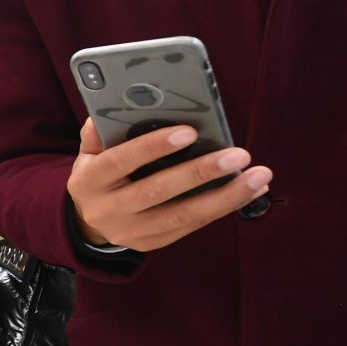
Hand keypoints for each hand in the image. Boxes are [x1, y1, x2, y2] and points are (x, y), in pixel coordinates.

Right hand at [67, 119, 270, 252]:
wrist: (87, 220)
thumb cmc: (99, 175)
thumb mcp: (89, 152)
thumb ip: (100, 131)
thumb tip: (124, 102)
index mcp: (88, 181)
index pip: (120, 161)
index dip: (153, 146)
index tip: (190, 131)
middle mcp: (106, 210)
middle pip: (156, 191)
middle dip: (200, 172)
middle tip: (239, 155)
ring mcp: (129, 231)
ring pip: (182, 216)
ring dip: (225, 196)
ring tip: (259, 176)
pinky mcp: (151, 243)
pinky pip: (191, 226)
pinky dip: (224, 207)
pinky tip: (251, 190)